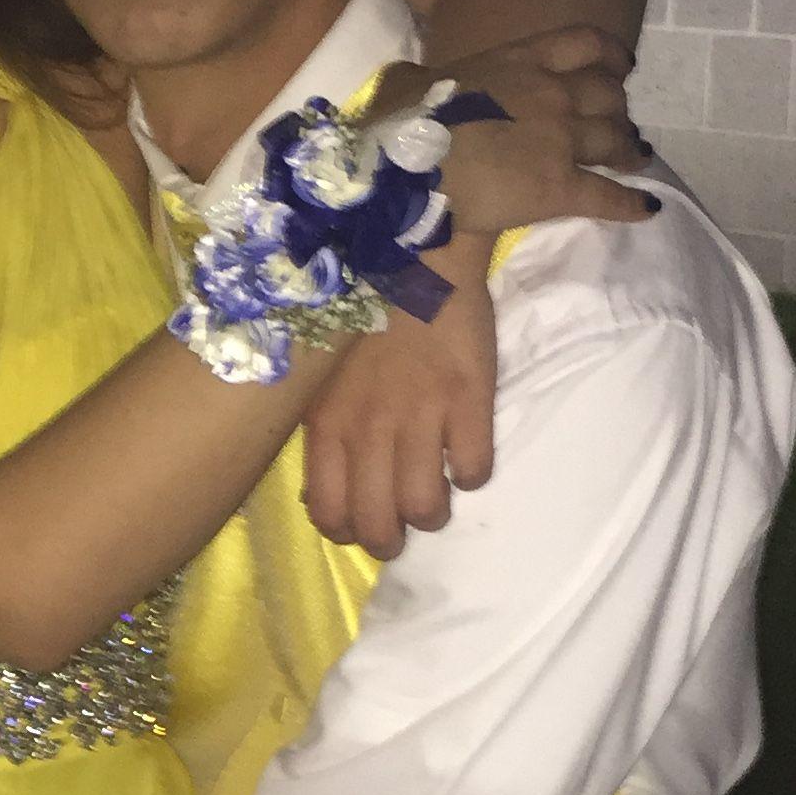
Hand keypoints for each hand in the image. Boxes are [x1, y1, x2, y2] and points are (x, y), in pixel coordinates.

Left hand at [301, 233, 496, 557]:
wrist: (413, 254)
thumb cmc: (360, 312)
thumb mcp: (321, 376)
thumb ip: (324, 429)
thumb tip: (328, 487)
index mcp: (327, 424)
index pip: (329, 513)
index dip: (347, 532)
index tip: (360, 523)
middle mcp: (369, 430)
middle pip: (378, 525)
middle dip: (392, 540)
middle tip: (403, 525)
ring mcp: (421, 417)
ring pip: (427, 509)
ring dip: (433, 513)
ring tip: (437, 494)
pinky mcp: (469, 400)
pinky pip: (474, 470)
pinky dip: (471, 474)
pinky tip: (464, 455)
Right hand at [428, 26, 657, 237]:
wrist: (410, 167)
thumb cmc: (403, 121)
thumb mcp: (410, 82)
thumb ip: (421, 78)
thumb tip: (409, 83)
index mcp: (520, 60)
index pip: (583, 45)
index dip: (609, 54)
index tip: (620, 65)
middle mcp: (552, 93)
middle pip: (607, 94)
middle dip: (617, 108)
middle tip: (618, 123)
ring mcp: (562, 140)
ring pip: (616, 139)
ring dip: (630, 148)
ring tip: (638, 157)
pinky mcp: (560, 187)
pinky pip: (608, 195)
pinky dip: (631, 203)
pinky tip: (647, 209)